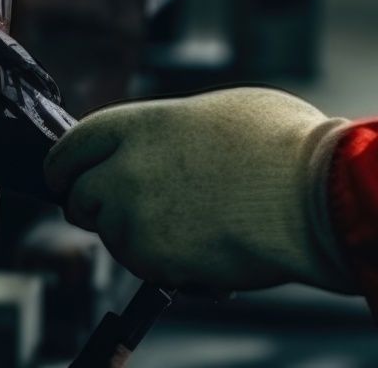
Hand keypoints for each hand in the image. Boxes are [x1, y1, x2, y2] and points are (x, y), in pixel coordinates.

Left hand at [44, 88, 354, 293]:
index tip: (66, 178)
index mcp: (139, 124)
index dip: (65, 165)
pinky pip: (143, 266)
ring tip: (186, 225)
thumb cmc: (282, 146)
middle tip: (131, 209)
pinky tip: (200, 246)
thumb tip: (168, 142)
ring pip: (113, 235)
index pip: (71, 146)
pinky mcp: (155, 260)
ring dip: (136, 235)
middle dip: (97, 205)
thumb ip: (176, 128)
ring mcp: (136, 217)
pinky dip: (162, 263)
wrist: (312, 196)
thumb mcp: (222, 110)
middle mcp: (125, 168)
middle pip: (81, 196)